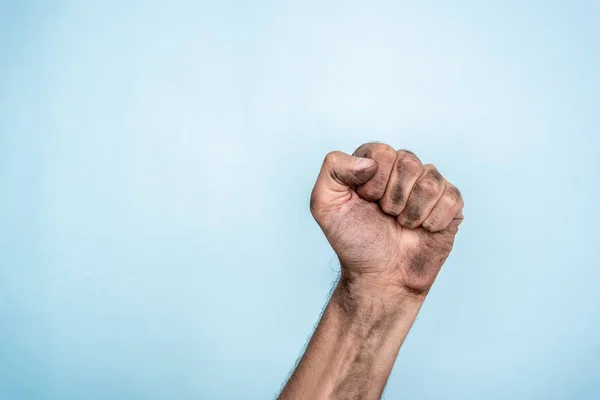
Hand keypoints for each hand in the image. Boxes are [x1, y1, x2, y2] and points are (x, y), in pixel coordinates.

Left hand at [310, 143, 463, 297]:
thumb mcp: (325, 204)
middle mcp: (403, 168)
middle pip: (409, 163)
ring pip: (430, 182)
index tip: (365, 201)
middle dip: (392, 199)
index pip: (382, 153)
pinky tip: (422, 230)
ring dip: (411, 213)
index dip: (374, 183)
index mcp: (375, 162)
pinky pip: (450, 199)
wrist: (380, 276)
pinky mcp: (450, 203)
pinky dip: (432, 221)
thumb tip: (370, 162)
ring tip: (402, 224)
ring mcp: (429, 184)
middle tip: (385, 216)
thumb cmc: (353, 240)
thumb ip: (333, 168)